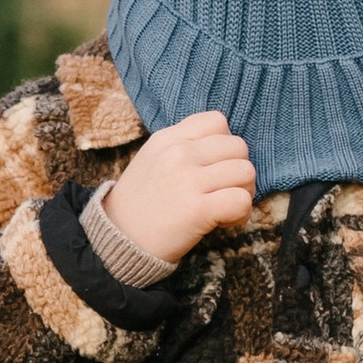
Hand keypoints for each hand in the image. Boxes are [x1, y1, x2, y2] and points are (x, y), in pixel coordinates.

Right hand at [99, 110, 257, 266]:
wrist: (117, 241)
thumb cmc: (140, 205)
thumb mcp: (152, 160)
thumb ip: (183, 147)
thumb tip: (224, 151)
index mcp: (167, 138)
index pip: (217, 121)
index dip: (224, 146)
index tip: (214, 168)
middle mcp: (178, 153)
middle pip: (239, 147)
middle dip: (238, 171)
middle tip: (223, 192)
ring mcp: (188, 180)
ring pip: (246, 172)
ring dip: (243, 192)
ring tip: (225, 207)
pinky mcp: (197, 209)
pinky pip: (241, 201)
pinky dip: (240, 214)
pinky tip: (225, 222)